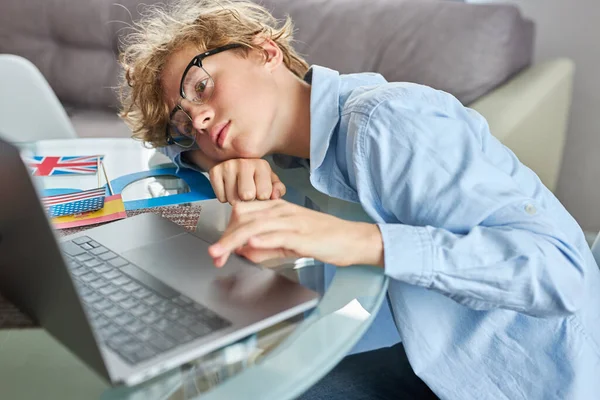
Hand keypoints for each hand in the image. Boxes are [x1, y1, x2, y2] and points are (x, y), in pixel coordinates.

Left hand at [207, 199, 383, 267]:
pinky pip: (280, 235)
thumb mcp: (289, 243)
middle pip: (245, 219)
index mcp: (278, 209)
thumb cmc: (323, 239)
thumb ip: (265, 246)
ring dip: (234, 240)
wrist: (352, 239)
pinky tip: (250, 244)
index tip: (218, 251)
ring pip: (256, 226)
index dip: (226, 231)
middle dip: (225, 238)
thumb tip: (241, 251)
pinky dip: (263, 239)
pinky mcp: (304, 235)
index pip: (243, 213)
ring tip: (220, 252)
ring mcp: (294, 221)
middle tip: (213, 255)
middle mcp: (283, 211)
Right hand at [208, 159, 285, 204]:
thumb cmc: (255, 176)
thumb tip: (275, 197)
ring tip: (239, 191)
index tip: (261, 194)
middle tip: (249, 194)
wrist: (233, 162)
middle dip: (249, 200)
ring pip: (232, 199)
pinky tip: (229, 189)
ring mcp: (228, 166)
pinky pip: (221, 198)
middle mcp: (244, 163)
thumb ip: (278, 189)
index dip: (262, 199)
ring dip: (236, 200)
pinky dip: (225, 198)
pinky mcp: (214, 171)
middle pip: (246, 196)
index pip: (264, 194)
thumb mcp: (270, 181)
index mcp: (261, 165)